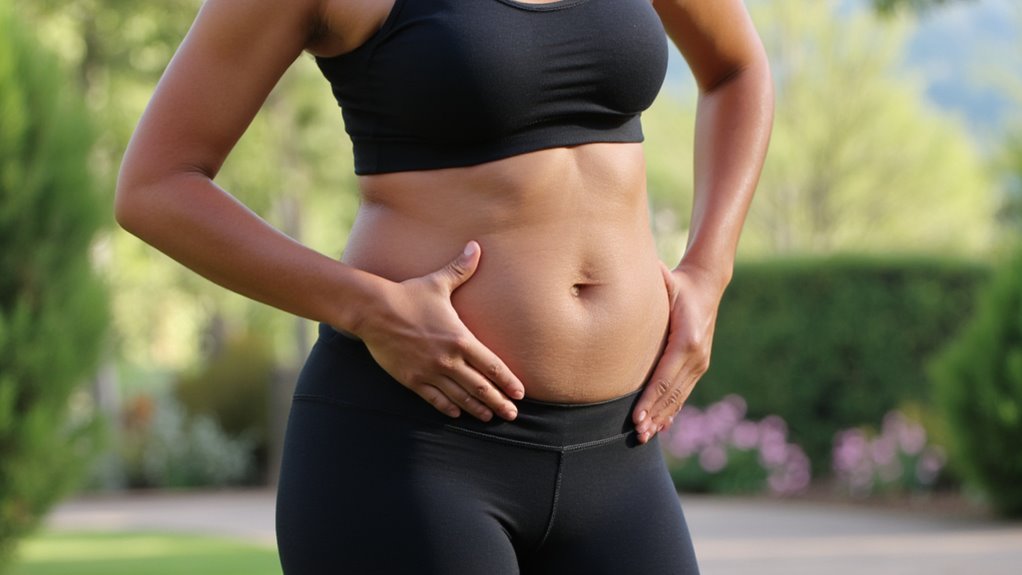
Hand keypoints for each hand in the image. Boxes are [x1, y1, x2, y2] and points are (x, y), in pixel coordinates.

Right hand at [357, 241, 524, 421]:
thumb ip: (461, 269)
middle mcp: (448, 359)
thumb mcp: (438, 283)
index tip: (521, 393)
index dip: (508, 381)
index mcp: (460, 339)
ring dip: (477, 409)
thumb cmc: (409, 295)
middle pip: (480, 387)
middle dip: (498, 402)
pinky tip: (457, 414)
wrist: (374, 311)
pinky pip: (434, 399)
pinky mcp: (412, 380)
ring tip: (489, 417)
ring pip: (460, 397)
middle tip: (512, 415)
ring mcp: (430, 372)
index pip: (492, 366)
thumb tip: (476, 246)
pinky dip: (448, 408)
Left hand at [632, 262, 724, 443]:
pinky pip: (684, 392)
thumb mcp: (665, 281)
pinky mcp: (699, 365)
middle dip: (653, 416)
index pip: (664, 378)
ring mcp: (700, 362)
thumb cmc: (678, 282)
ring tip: (645, 436)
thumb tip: (624, 274)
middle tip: (637, 435)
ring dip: (662, 417)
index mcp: (687, 340)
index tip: (636, 418)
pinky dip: (672, 409)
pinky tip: (662, 425)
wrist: (708, 284)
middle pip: (671, 393)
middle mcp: (697, 356)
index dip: (649, 401)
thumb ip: (651, 282)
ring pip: (679, 397)